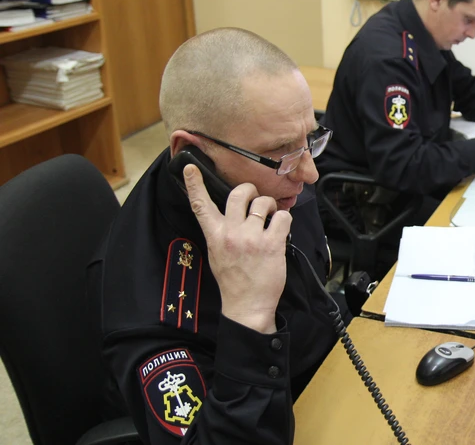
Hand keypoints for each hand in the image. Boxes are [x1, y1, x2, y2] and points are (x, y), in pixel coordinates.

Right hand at [183, 165, 291, 333]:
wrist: (246, 305)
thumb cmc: (234, 280)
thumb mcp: (217, 254)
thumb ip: (221, 232)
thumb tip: (232, 214)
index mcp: (215, 235)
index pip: (200, 205)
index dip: (194, 184)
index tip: (189, 167)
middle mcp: (231, 233)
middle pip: (239, 193)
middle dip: (250, 191)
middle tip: (256, 200)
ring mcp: (251, 238)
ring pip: (264, 202)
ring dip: (270, 207)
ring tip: (270, 220)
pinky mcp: (271, 244)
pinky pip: (283, 217)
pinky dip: (285, 220)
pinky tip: (281, 231)